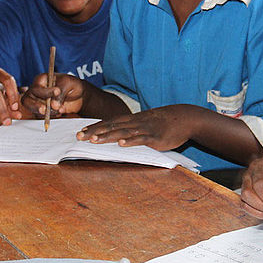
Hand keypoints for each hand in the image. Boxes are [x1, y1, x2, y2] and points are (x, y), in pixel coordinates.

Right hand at [22, 73, 85, 118]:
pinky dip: (50, 116)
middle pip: (27, 100)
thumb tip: (53, 105)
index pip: (37, 88)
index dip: (46, 92)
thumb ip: (60, 92)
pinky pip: (40, 116)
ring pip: (34, 110)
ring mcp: (38, 102)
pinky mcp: (43, 111)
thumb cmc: (72, 85)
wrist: (79, 96)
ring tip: (60, 109)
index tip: (58, 92)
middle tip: (45, 110)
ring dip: (47, 112)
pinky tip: (60, 112)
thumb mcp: (68, 83)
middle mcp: (37, 91)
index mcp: (41, 80)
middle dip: (36, 106)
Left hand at [76, 106, 194, 150]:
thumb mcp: (145, 123)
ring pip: (123, 132)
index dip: (94, 127)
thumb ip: (132, 129)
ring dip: (108, 136)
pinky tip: (121, 144)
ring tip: (94, 140)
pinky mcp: (155, 137)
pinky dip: (131, 141)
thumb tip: (117, 138)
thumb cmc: (163, 122)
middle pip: (111, 127)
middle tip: (79, 137)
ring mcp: (145, 129)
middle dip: (95, 132)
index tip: (80, 131)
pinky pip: (141, 139)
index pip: (109, 122)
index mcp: (132, 120)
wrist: (184, 118)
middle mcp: (135, 123)